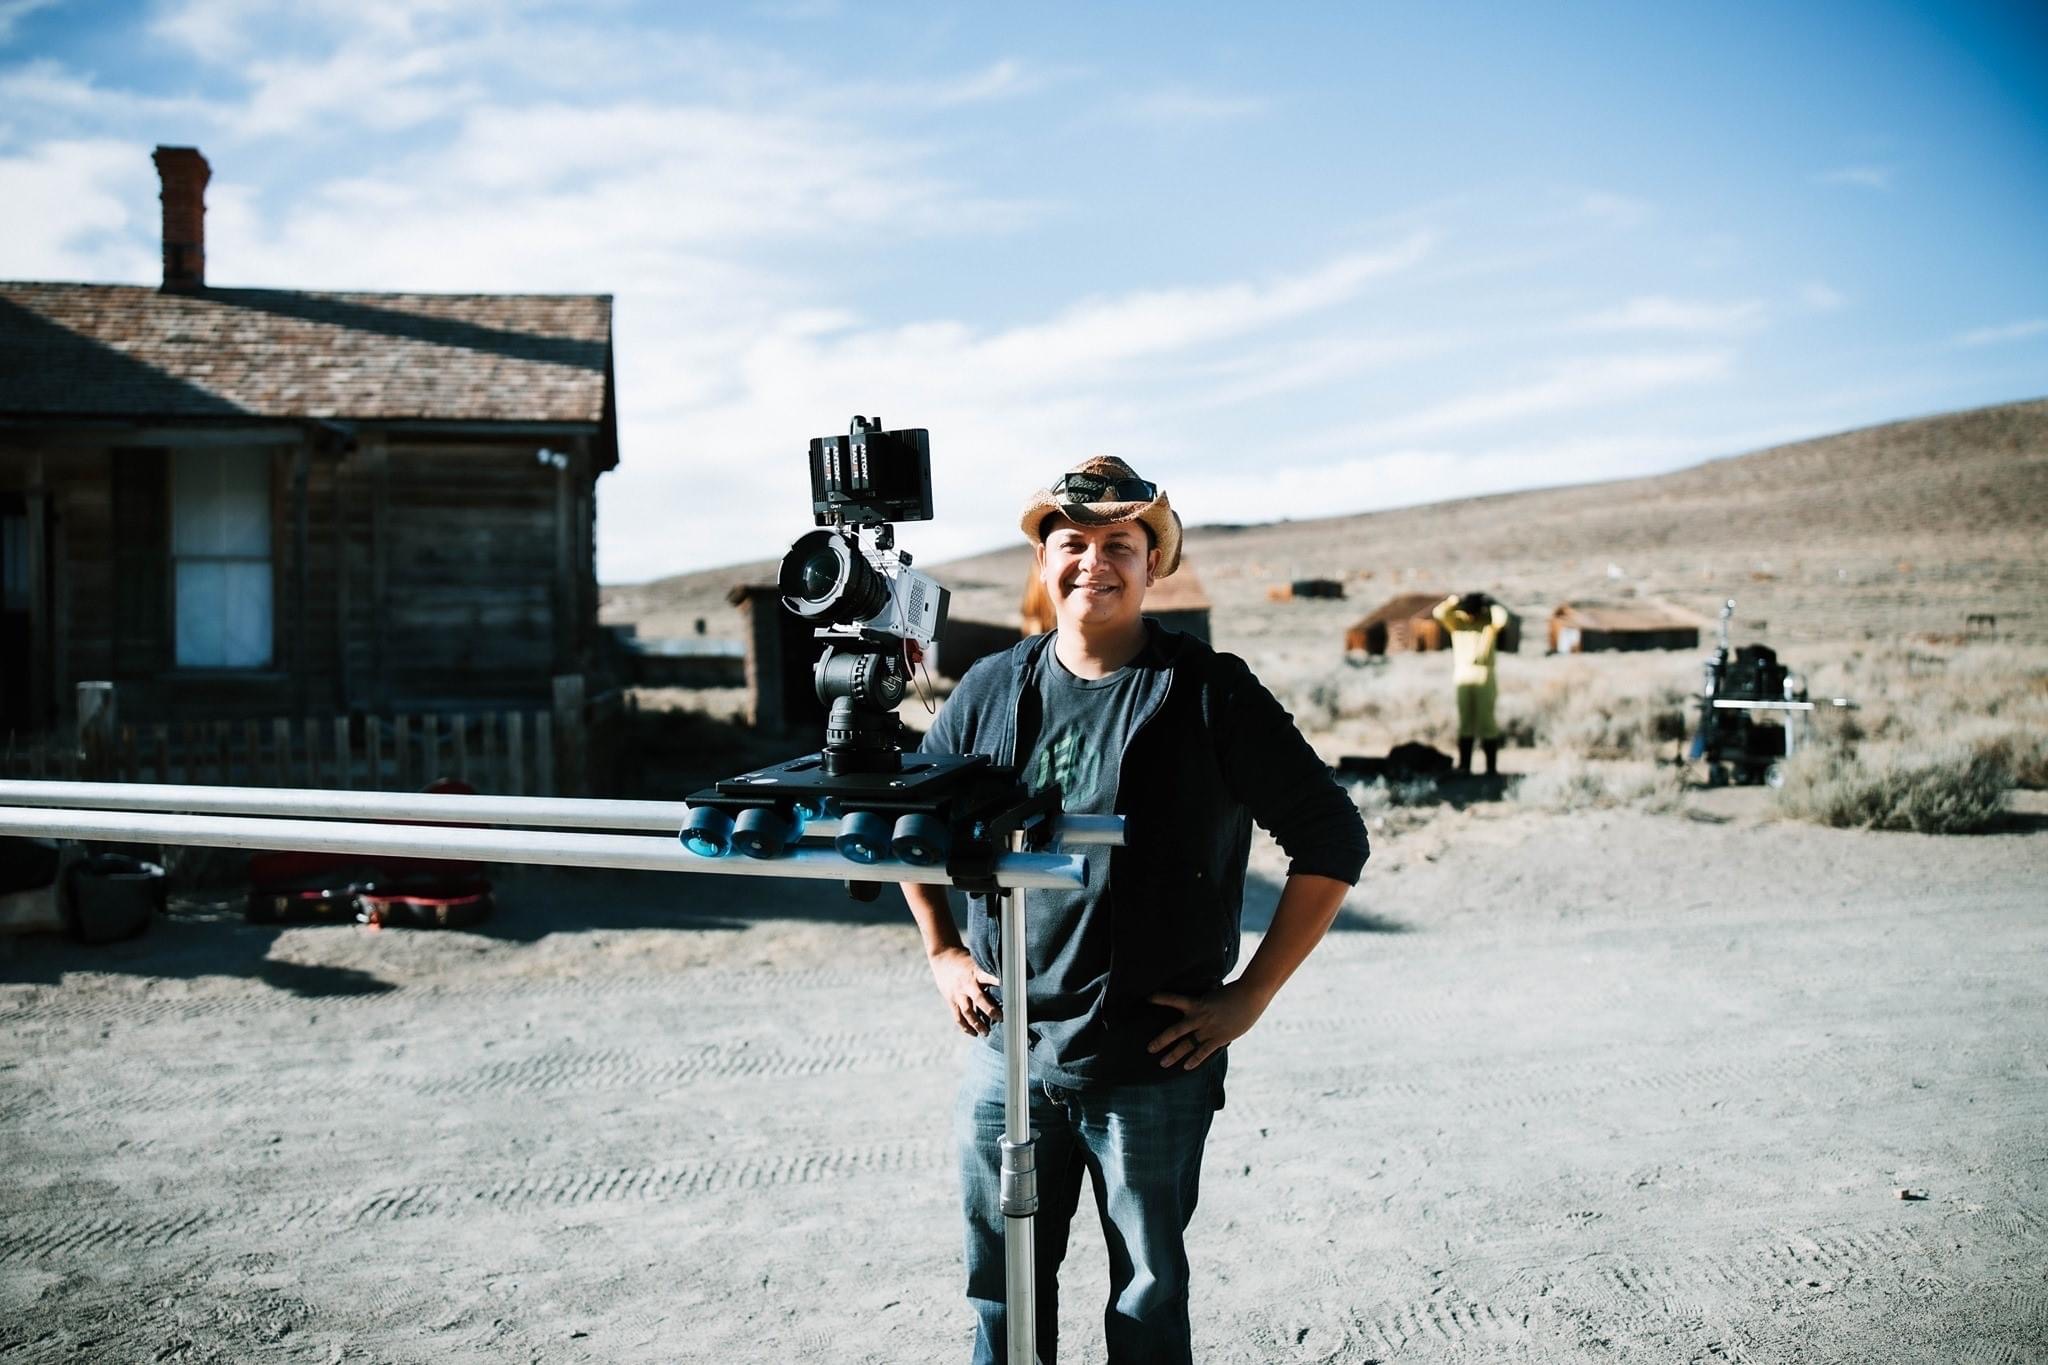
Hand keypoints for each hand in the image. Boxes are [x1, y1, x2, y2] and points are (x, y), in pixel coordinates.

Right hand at [930, 946, 1001, 1035]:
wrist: (942, 957)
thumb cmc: (965, 959)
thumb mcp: (978, 960)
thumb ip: (989, 971)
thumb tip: (1011, 977)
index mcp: (976, 972)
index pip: (989, 977)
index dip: (999, 983)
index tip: (1010, 990)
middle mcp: (967, 984)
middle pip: (979, 998)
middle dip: (990, 1010)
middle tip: (1001, 1018)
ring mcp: (958, 993)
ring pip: (968, 1012)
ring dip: (977, 1024)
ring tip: (987, 1033)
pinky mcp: (951, 1000)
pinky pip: (958, 1017)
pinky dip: (966, 1027)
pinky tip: (974, 1034)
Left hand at [1147, 980, 1267, 1069]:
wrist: (1250, 995)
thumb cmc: (1235, 991)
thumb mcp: (1215, 993)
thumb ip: (1206, 1000)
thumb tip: (1203, 999)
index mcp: (1197, 1003)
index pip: (1173, 999)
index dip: (1159, 998)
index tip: (1147, 999)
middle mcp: (1199, 1017)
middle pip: (1175, 1031)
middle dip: (1161, 1041)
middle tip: (1149, 1049)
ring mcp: (1208, 1029)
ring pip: (1186, 1045)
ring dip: (1174, 1055)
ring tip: (1163, 1063)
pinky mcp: (1219, 1038)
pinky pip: (1203, 1052)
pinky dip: (1194, 1060)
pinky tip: (1186, 1067)